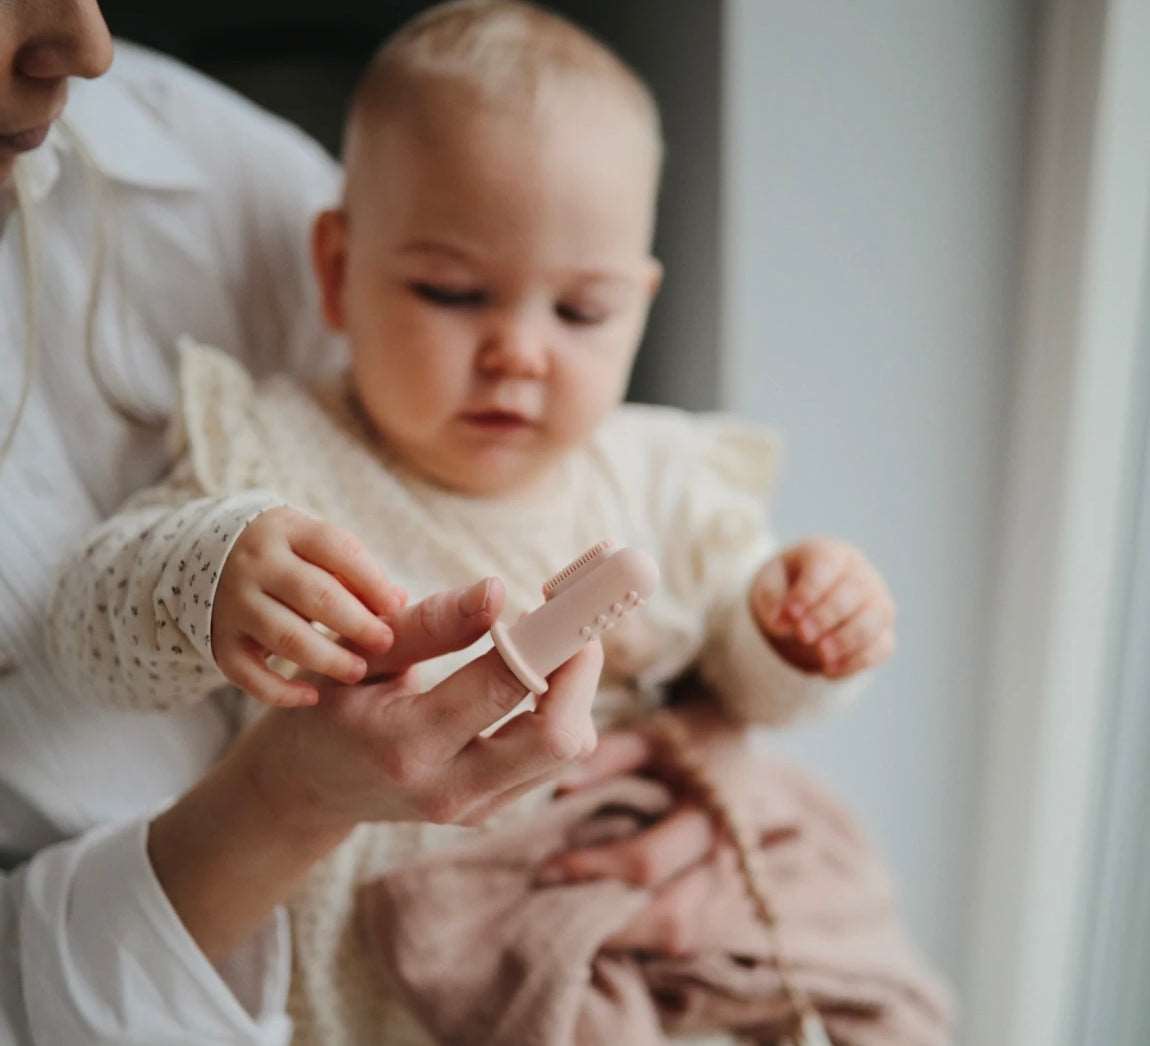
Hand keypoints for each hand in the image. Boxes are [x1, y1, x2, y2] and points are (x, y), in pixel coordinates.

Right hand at [211, 507, 405, 705]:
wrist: (209, 555)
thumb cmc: (286, 555)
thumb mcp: (314, 547)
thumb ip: (354, 572)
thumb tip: (397, 603)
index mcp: (287, 530)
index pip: (337, 550)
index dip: (371, 581)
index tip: (396, 608)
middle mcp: (256, 564)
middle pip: (315, 596)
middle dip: (357, 624)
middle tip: (385, 643)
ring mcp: (233, 603)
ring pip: (285, 637)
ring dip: (327, 659)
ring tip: (358, 672)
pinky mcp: (219, 640)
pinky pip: (248, 674)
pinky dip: (281, 691)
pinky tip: (313, 697)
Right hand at [241, 576, 603, 831]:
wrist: (309, 787)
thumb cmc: (332, 706)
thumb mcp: (361, 654)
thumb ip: (429, 623)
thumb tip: (497, 591)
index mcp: (406, 745)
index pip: (505, 686)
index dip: (549, 637)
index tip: (568, 599)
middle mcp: (448, 789)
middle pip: (560, 737)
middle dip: (580, 670)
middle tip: (568, 622)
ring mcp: (475, 810)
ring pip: (570, 749)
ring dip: (575, 689)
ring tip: (545, 644)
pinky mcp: (492, 810)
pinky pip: (554, 759)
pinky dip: (561, 711)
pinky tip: (532, 678)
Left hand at [537, 704, 749, 954]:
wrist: (733, 742)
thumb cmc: (683, 738)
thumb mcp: (648, 736)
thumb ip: (608, 756)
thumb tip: (560, 787)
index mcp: (708, 815)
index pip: (646, 861)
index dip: (591, 869)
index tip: (546, 869)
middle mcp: (722, 859)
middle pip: (669, 917)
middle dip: (608, 920)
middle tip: (554, 905)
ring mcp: (723, 885)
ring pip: (676, 935)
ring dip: (623, 933)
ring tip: (573, 914)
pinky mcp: (715, 900)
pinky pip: (678, 935)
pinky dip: (637, 932)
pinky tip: (601, 914)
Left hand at [750, 536, 894, 678]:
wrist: (804, 604)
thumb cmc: (786, 587)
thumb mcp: (769, 586)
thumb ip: (771, 600)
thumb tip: (782, 624)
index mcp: (829, 553)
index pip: (825, 565)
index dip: (809, 591)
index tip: (790, 614)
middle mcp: (860, 574)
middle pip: (854, 591)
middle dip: (827, 616)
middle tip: (803, 635)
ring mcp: (877, 602)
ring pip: (873, 620)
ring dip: (848, 640)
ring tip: (822, 656)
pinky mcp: (882, 632)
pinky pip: (880, 647)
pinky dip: (857, 662)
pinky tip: (829, 672)